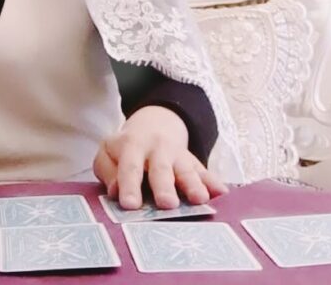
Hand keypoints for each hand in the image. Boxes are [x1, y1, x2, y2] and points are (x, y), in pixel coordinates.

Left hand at [92, 106, 227, 209]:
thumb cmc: (125, 149)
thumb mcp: (108, 153)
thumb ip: (108, 171)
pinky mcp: (195, 163)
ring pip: (186, 170)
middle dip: (164, 186)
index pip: (129, 166)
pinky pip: (206, 173)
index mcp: (132, 146)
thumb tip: (115, 192)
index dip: (128, 185)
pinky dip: (214, 183)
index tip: (130, 205)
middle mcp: (157, 150)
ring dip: (193, 185)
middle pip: (161, 169)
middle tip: (167, 204)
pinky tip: (222, 194)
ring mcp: (178, 156)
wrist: (153, 125)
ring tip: (199, 199)